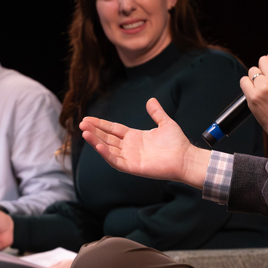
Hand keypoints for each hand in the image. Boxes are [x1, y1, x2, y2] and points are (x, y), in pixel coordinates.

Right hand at [80, 98, 210, 189]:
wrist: (186, 158)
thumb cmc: (177, 143)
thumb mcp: (165, 123)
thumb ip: (156, 112)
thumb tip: (151, 100)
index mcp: (135, 137)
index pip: (113, 129)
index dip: (100, 124)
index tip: (87, 119)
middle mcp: (130, 148)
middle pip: (107, 138)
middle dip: (94, 131)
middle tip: (81, 124)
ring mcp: (130, 158)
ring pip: (108, 149)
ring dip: (95, 141)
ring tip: (84, 133)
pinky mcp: (133, 167)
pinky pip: (116, 161)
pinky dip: (106, 154)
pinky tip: (98, 146)